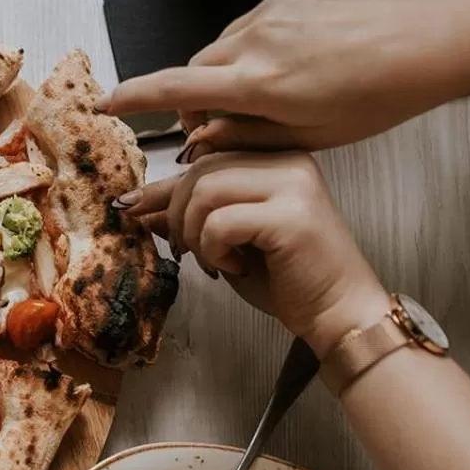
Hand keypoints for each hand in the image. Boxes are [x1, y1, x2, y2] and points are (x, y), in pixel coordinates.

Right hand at [100, 0, 469, 152]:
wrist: (434, 34)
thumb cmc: (381, 94)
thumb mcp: (310, 136)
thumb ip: (246, 137)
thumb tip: (202, 139)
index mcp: (256, 82)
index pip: (172, 90)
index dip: (132, 98)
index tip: (104, 104)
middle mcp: (255, 40)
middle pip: (196, 70)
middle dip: (198, 100)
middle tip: (223, 129)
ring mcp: (273, 11)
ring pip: (224, 48)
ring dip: (229, 75)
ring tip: (270, 97)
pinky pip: (255, 26)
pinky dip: (258, 50)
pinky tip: (298, 65)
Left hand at [120, 151, 389, 351]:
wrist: (338, 312)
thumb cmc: (288, 279)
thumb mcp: (228, 242)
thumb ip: (192, 219)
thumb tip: (140, 208)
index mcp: (277, 159)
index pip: (206, 158)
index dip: (163, 185)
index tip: (131, 206)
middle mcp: (289, 161)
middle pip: (201, 169)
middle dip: (176, 214)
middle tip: (185, 251)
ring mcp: (293, 184)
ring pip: (206, 190)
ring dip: (193, 232)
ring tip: (213, 260)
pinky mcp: (291, 215)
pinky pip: (221, 221)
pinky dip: (213, 249)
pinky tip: (233, 267)